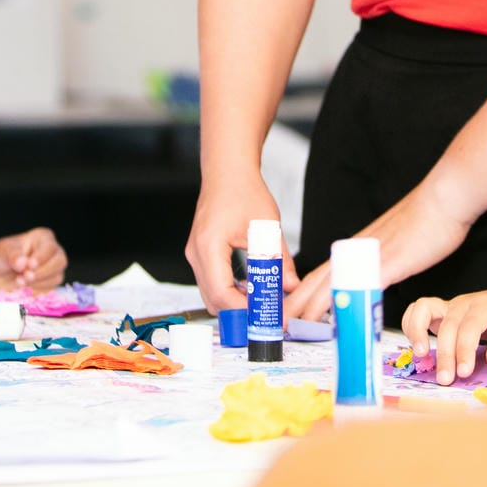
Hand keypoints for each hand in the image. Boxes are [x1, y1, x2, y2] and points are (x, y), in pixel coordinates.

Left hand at [0, 228, 66, 289]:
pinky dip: (36, 291)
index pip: (50, 246)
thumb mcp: (2, 251)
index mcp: (42, 237)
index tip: (29, 266)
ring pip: (57, 277)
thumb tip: (22, 262)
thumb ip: (12, 255)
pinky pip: (50, 289)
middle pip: (60, 261)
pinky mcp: (51, 283)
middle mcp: (52, 252)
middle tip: (24, 277)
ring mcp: (53, 268)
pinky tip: (24, 288)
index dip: (41, 257)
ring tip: (19, 281)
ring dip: (38, 283)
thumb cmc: (1, 258)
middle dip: (42, 272)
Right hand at [185, 171, 292, 310]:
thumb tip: (292, 287)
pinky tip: (251, 289)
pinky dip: (230, 292)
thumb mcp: (267, 227)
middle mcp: (196, 253)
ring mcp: (195, 254)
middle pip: (213, 300)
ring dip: (235, 304)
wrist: (227, 171)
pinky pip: (211, 283)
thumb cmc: (244, 191)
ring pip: (211, 294)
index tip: (267, 315)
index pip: (221, 294)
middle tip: (267, 315)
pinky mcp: (200, 254)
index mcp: (209, 246)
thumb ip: (279, 260)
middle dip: (240, 313)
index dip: (244, 311)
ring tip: (263, 303)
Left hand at [281, 181, 473, 320]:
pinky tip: (335, 316)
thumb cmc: (428, 220)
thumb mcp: (396, 244)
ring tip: (293, 324)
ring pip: (331, 284)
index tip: (290, 310)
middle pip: (318, 280)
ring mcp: (371, 256)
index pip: (322, 273)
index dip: (303, 293)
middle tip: (279, 323)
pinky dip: (345, 301)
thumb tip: (376, 275)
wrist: (445, 198)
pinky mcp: (389, 262)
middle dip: (296, 304)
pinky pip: (360, 285)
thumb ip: (382, 260)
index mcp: (358, 247)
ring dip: (310, 306)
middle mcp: (358, 250)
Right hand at [401, 287, 486, 384]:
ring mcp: (449, 305)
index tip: (464, 373)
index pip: (469, 327)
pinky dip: (411, 325)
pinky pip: (418, 311)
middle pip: (447, 326)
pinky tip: (416, 347)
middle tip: (446, 380)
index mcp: (485, 305)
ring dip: (417, 332)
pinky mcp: (441, 312)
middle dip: (444, 354)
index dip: (464, 350)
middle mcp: (463, 302)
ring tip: (420, 356)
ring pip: (424, 309)